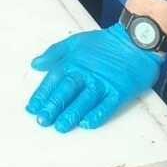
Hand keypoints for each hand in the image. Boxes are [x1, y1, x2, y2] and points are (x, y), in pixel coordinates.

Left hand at [26, 24, 161, 132]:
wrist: (134, 40)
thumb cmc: (104, 42)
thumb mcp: (76, 42)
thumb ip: (55, 53)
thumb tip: (35, 64)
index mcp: (73, 61)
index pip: (53, 79)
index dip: (42, 94)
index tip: (32, 108)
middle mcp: (86, 73)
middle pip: (66, 91)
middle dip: (53, 106)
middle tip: (42, 120)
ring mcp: (103, 83)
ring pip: (84, 100)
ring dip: (71, 114)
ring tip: (60, 126)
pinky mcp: (119, 91)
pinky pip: (107, 105)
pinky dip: (97, 114)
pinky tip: (87, 124)